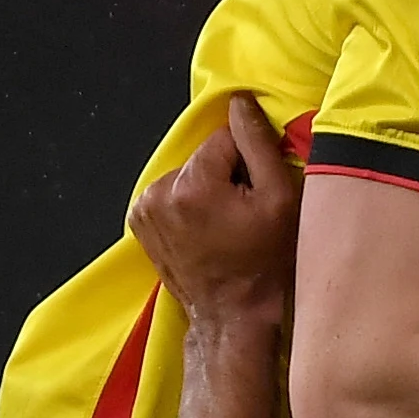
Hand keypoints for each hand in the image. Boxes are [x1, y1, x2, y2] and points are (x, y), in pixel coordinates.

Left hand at [128, 94, 301, 323]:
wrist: (231, 315)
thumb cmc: (262, 263)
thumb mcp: (279, 200)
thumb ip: (258, 143)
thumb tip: (240, 102)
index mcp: (192, 184)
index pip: (224, 139)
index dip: (247, 164)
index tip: (254, 197)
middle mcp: (159, 191)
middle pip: (203, 157)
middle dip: (225, 177)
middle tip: (240, 215)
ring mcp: (144, 208)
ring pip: (187, 174)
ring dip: (205, 191)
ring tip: (222, 226)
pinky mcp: (139, 221)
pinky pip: (171, 193)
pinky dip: (187, 205)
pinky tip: (202, 230)